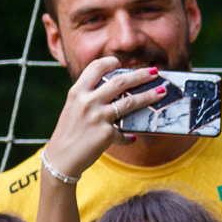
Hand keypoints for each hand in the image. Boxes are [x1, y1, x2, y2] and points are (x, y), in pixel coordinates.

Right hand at [43, 58, 166, 180]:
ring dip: (149, 96)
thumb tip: (114, 92)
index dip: (109, 62)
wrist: (60, 159)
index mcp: (77, 92)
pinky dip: (128, 137)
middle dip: (140, 75)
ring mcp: (98, 117)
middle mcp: (88, 101)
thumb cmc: (68, 133)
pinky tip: (131, 138)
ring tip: (161, 92)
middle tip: (155, 71)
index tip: (119, 62)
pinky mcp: (106, 134)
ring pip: (130, 102)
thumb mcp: (73, 109)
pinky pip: (123, 133)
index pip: (95, 68)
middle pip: (120, 82)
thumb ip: (88, 98)